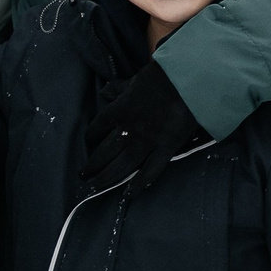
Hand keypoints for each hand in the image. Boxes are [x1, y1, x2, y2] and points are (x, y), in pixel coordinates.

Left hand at [81, 61, 206, 195]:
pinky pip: (150, 172)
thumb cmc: (162, 76)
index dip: (92, 133)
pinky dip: (138, 185)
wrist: (187, 81)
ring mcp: (146, 142)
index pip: (99, 125)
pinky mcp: (166, 149)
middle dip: (92, 164)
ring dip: (106, 178)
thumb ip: (119, 88)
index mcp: (119, 110)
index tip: (88, 140)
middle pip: (105, 151)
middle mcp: (129, 130)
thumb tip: (104, 91)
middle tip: (83, 175)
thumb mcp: (134, 80)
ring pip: (122, 165)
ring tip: (95, 186)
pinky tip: (127, 195)